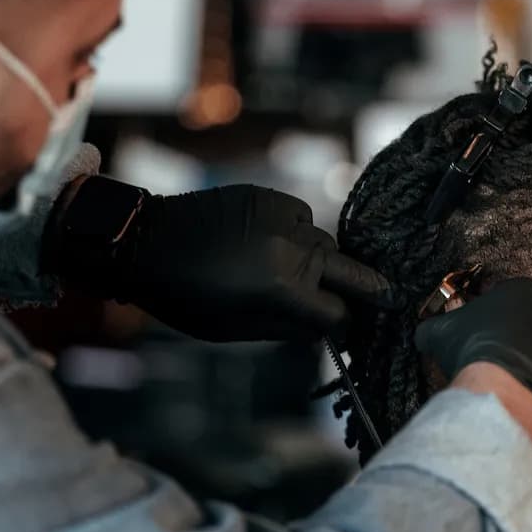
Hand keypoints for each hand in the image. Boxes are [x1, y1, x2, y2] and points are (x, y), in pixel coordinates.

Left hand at [54, 181, 393, 341]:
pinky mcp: (272, 198)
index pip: (339, 314)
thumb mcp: (238, 329)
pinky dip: (299, 235)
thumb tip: (329, 329)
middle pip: (355, 274)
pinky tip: (277, 244)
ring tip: (300, 273)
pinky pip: (304, 220)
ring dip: (324, 263)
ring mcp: (284, 218)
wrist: (144, 242)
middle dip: (372, 292)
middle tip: (387, 300)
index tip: (350, 333)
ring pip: (328, 245)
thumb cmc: (186, 298)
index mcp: (283, 290)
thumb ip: (291, 328)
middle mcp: (293, 250)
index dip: (346, 329)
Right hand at [415, 278, 531, 438]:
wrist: (504, 391)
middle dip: (515, 336)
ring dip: (530, 363)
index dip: (492, 310)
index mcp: (523, 292)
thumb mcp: (439, 332)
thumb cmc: (473, 350)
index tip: (479, 327)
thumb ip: (433, 326)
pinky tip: (522, 398)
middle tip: (493, 355)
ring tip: (506, 381)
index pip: (508, 293)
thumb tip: (425, 333)